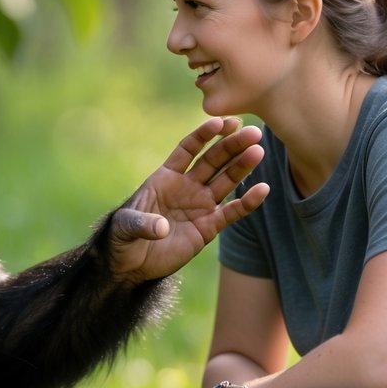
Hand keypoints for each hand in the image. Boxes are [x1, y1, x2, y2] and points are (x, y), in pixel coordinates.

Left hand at [107, 117, 267, 282]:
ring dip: (242, 166)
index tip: (220, 122)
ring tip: (258, 151)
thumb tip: (161, 228)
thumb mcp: (125, 227)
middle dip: (231, 145)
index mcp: (166, 177)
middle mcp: (186, 187)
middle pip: (213, 161)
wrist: (131, 265)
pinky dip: (247, 202)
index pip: (188, 149)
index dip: (203, 135)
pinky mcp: (208, 227)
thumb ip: (142, 223)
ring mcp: (199, 205)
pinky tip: (263, 189)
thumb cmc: (124, 238)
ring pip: (226, 181)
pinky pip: (231, 212)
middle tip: (253, 132)